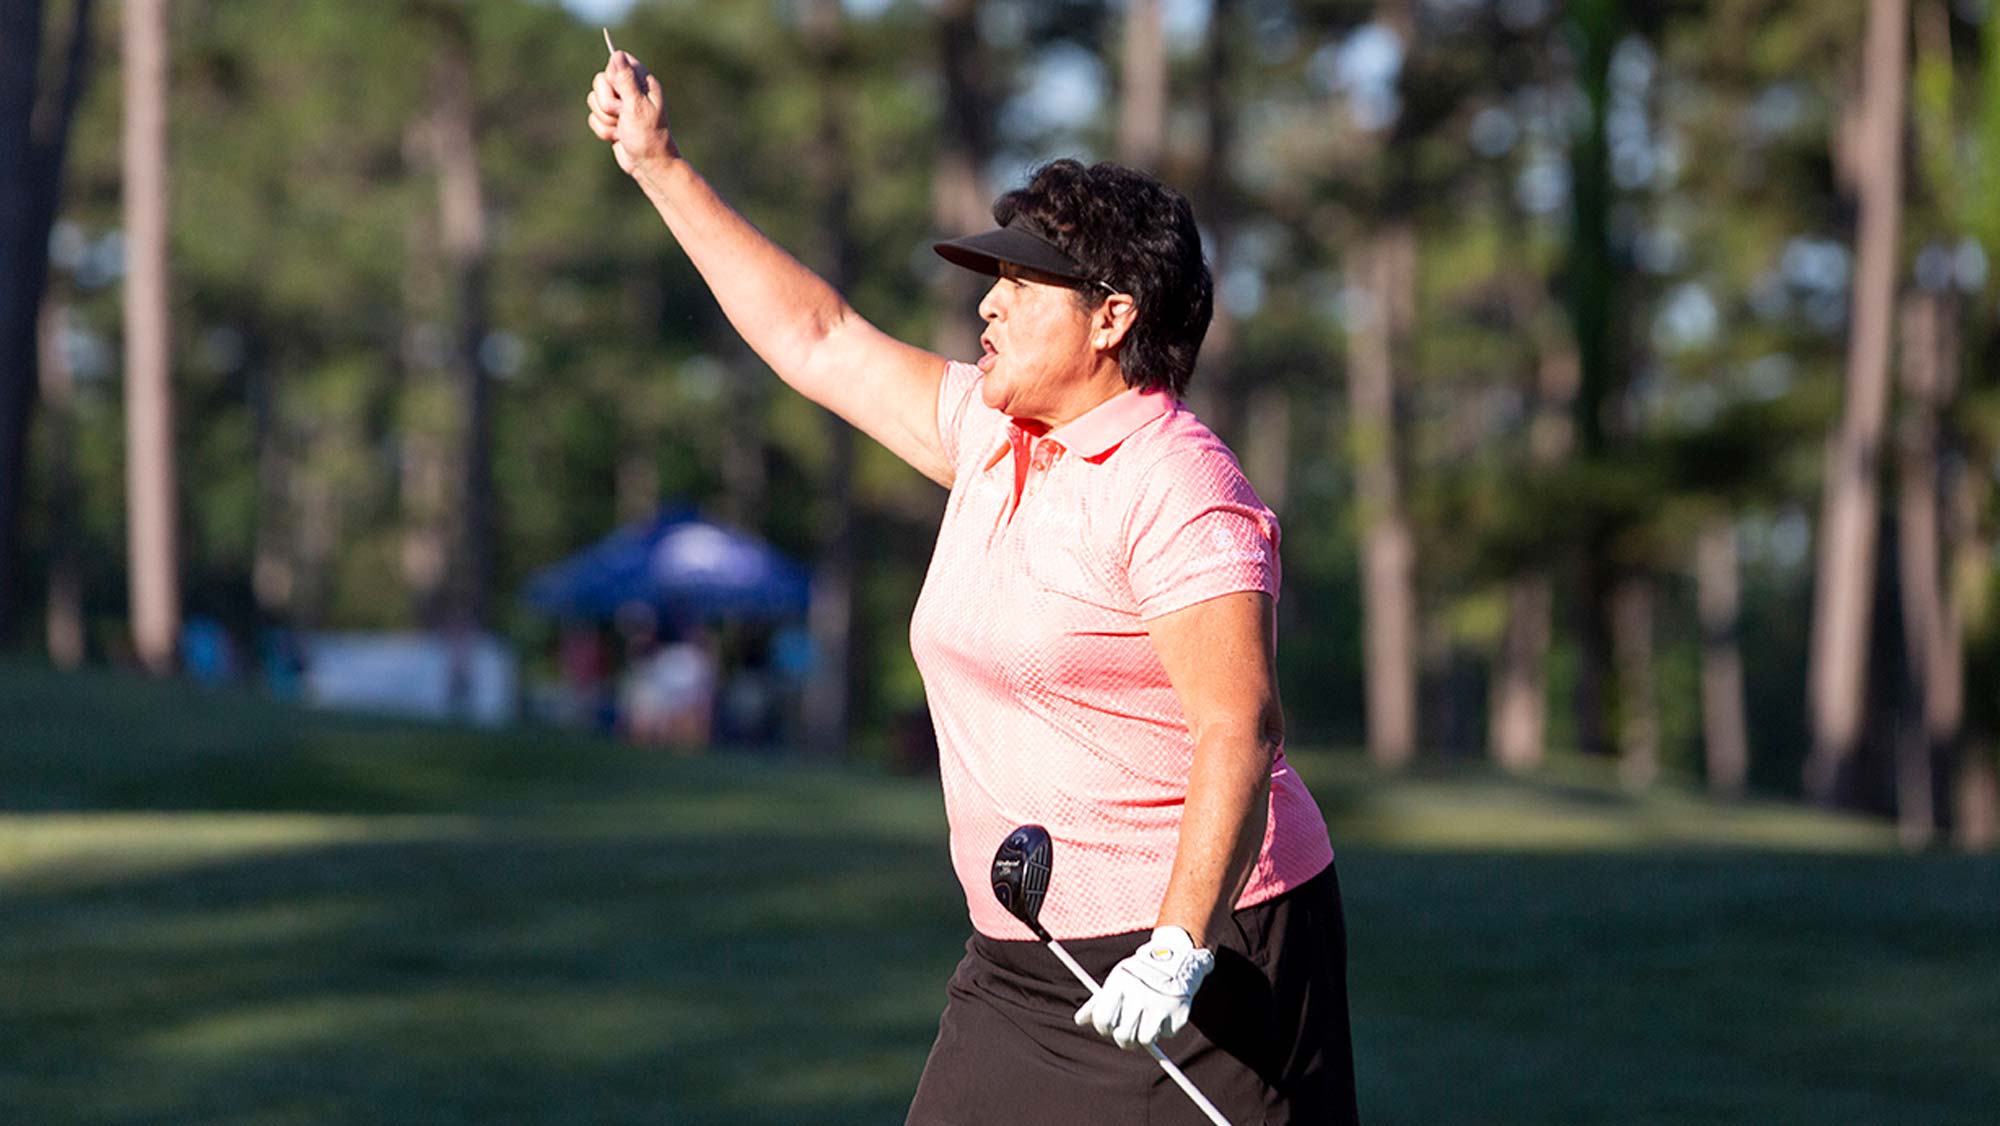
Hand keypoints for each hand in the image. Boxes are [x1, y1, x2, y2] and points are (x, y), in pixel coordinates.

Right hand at [586, 48, 675, 175]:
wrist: (648, 165)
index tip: (621, 93)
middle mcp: (630, 90)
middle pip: (600, 81)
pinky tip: (618, 137)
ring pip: (593, 100)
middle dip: (607, 103)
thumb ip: (625, 80)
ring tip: (622, 129)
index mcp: (642, 81)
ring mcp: (620, 105)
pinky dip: (603, 130)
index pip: (617, 61)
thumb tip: (617, 54)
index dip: (613, 78)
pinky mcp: (611, 119)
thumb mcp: (637, 105)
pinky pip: (593, 117)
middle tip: (623, 115)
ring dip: (605, 120)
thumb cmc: (648, 136)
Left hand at [1074, 925, 1214, 1050]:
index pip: (1103, 1020)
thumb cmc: (1138, 974)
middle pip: (1123, 1036)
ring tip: (1147, 1023)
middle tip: (1127, 1035)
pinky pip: (1168, 1034)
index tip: (1109, 1027)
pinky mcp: (1179, 1013)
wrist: (1175, 959)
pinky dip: (1165, 1028)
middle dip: (1124, 1040)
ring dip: (1145, 1035)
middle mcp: (1140, 995)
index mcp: (1120, 984)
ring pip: (1145, 1039)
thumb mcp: (1117, 980)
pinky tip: (1165, 1012)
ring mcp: (1161, 1005)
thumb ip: (1097, 1002)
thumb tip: (1079, 1021)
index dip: (1104, 1028)